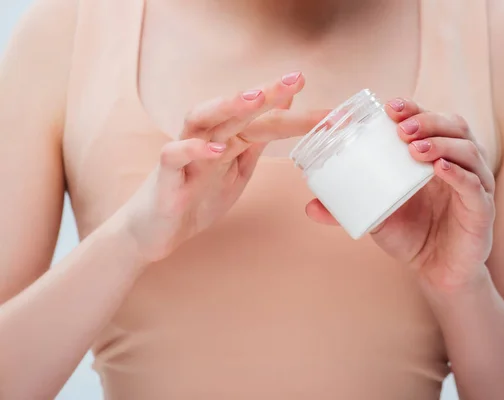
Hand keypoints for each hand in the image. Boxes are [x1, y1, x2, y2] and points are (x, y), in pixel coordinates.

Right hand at [119, 72, 328, 263]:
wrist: (158, 231)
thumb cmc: (197, 197)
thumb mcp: (237, 169)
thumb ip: (256, 140)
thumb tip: (284, 112)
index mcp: (229, 139)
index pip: (265, 121)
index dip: (297, 117)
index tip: (332, 114)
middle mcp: (208, 139)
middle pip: (237, 110)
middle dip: (267, 94)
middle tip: (296, 79)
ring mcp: (186, 155)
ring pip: (202, 119)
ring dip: (228, 107)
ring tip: (255, 97)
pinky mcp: (165, 176)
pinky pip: (174, 156)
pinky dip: (194, 150)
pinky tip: (217, 148)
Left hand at [307, 98, 495, 291]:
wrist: (436, 272)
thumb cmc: (411, 235)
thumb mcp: (377, 216)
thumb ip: (347, 208)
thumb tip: (310, 206)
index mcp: (436, 157)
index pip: (432, 121)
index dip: (414, 109)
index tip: (389, 107)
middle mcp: (460, 164)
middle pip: (455, 127)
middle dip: (428, 121)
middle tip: (401, 129)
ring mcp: (476, 186)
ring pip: (468, 151)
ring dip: (442, 144)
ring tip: (414, 149)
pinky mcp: (482, 211)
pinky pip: (476, 187)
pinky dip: (459, 175)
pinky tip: (439, 169)